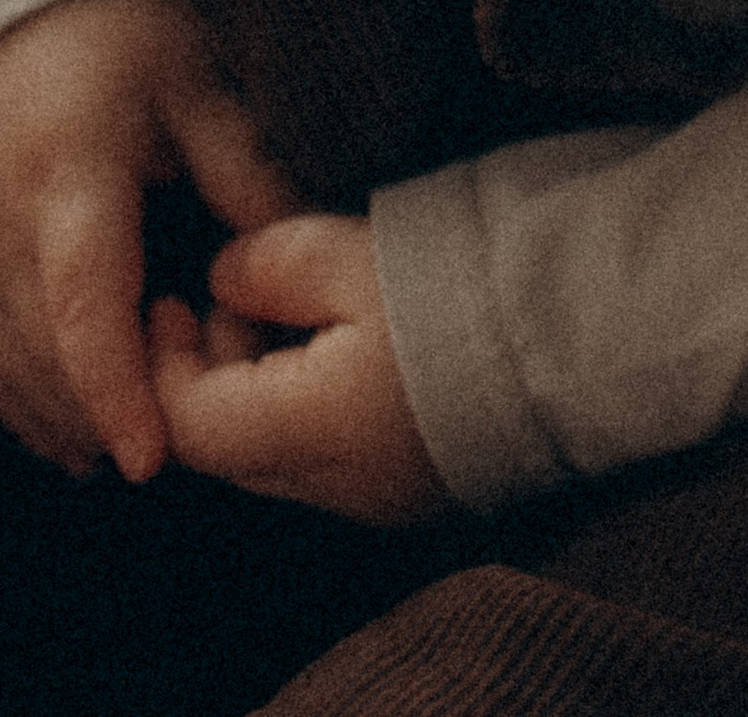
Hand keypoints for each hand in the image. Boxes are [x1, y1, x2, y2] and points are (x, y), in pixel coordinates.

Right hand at [0, 0, 294, 485]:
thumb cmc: (120, 33)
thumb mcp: (194, 76)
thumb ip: (241, 164)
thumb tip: (291, 253)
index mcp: (66, 175)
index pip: (83, 299)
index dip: (115, 386)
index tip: (151, 456)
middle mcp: (0, 224)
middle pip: (43, 353)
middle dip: (104, 414)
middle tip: (182, 448)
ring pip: (8, 365)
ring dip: (66, 417)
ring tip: (136, 450)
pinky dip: (27, 401)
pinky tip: (75, 436)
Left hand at [147, 215, 448, 525]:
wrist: (586, 341)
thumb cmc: (468, 291)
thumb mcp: (357, 253)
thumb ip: (273, 263)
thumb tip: (222, 276)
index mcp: (308, 433)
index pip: (190, 424)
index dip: (161, 362)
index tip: (166, 297)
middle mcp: (334, 487)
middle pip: (229, 448)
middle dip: (211, 369)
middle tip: (236, 290)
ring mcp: (380, 496)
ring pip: (277, 455)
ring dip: (261, 385)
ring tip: (294, 303)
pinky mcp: (419, 485)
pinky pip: (330, 457)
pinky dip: (309, 404)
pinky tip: (344, 340)